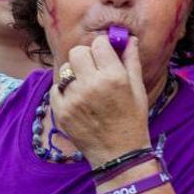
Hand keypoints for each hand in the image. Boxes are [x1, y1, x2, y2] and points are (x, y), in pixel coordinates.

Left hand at [50, 35, 151, 165]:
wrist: (119, 155)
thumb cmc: (133, 120)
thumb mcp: (138, 90)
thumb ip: (131, 61)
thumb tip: (128, 38)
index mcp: (113, 77)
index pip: (98, 44)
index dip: (102, 48)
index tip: (105, 56)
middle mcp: (91, 85)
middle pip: (77, 52)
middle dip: (85, 57)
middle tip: (93, 70)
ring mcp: (73, 99)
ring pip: (65, 70)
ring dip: (74, 74)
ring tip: (86, 88)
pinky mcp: (61, 111)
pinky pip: (56, 88)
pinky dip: (65, 91)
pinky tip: (78, 101)